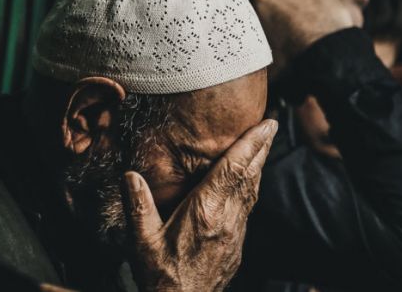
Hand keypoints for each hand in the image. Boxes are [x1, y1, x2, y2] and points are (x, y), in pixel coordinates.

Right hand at [125, 119, 278, 291]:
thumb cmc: (162, 278)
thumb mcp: (143, 241)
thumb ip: (138, 206)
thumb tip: (130, 175)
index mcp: (205, 212)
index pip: (233, 170)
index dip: (250, 144)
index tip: (265, 125)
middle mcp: (226, 219)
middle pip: (249, 176)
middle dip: (261, 148)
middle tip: (270, 126)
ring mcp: (235, 233)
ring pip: (252, 192)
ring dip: (258, 167)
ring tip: (263, 147)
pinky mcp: (236, 245)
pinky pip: (248, 209)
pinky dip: (251, 188)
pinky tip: (249, 183)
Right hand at [245, 0, 361, 72]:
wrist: (324, 54)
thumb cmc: (289, 58)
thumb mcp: (260, 56)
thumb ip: (251, 45)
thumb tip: (246, 57)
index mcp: (258, 1)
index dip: (255, 5)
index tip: (260, 14)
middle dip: (277, 3)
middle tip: (283, 22)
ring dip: (297, 2)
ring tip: (304, 24)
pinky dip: (315, 4)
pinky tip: (319, 20)